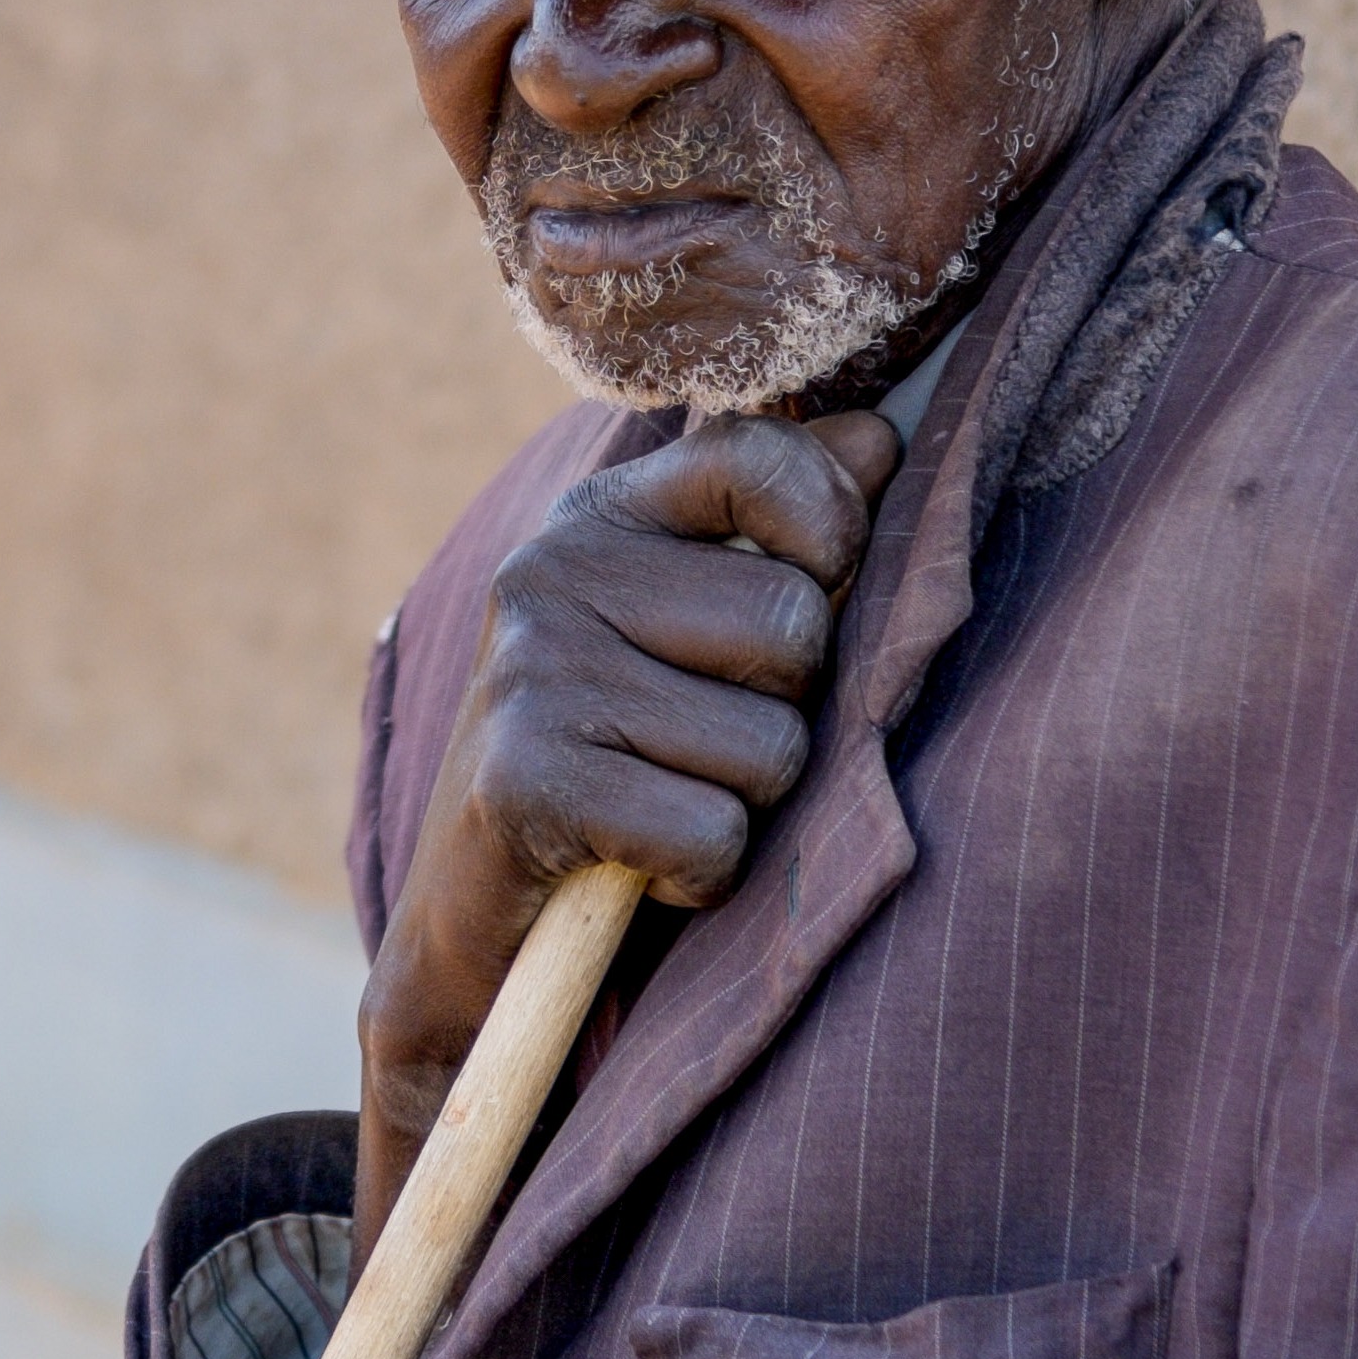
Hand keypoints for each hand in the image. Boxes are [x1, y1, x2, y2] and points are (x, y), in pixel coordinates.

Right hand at [357, 408, 900, 1245]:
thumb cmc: (621, 761)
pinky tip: (639, 866)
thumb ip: (786, 531)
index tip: (806, 599)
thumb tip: (880, 438)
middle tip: (700, 749)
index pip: (760, 458)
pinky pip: (712, 834)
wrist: (477, 920)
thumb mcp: (696, 630)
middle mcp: (551, 570)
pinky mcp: (523, 778)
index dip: (828, 534)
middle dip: (786, 713)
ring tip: (666, 805)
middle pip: (795, 623)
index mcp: (598, 516)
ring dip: (746, 809)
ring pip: (771, 746)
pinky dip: (700, 877)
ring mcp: (531, 671)